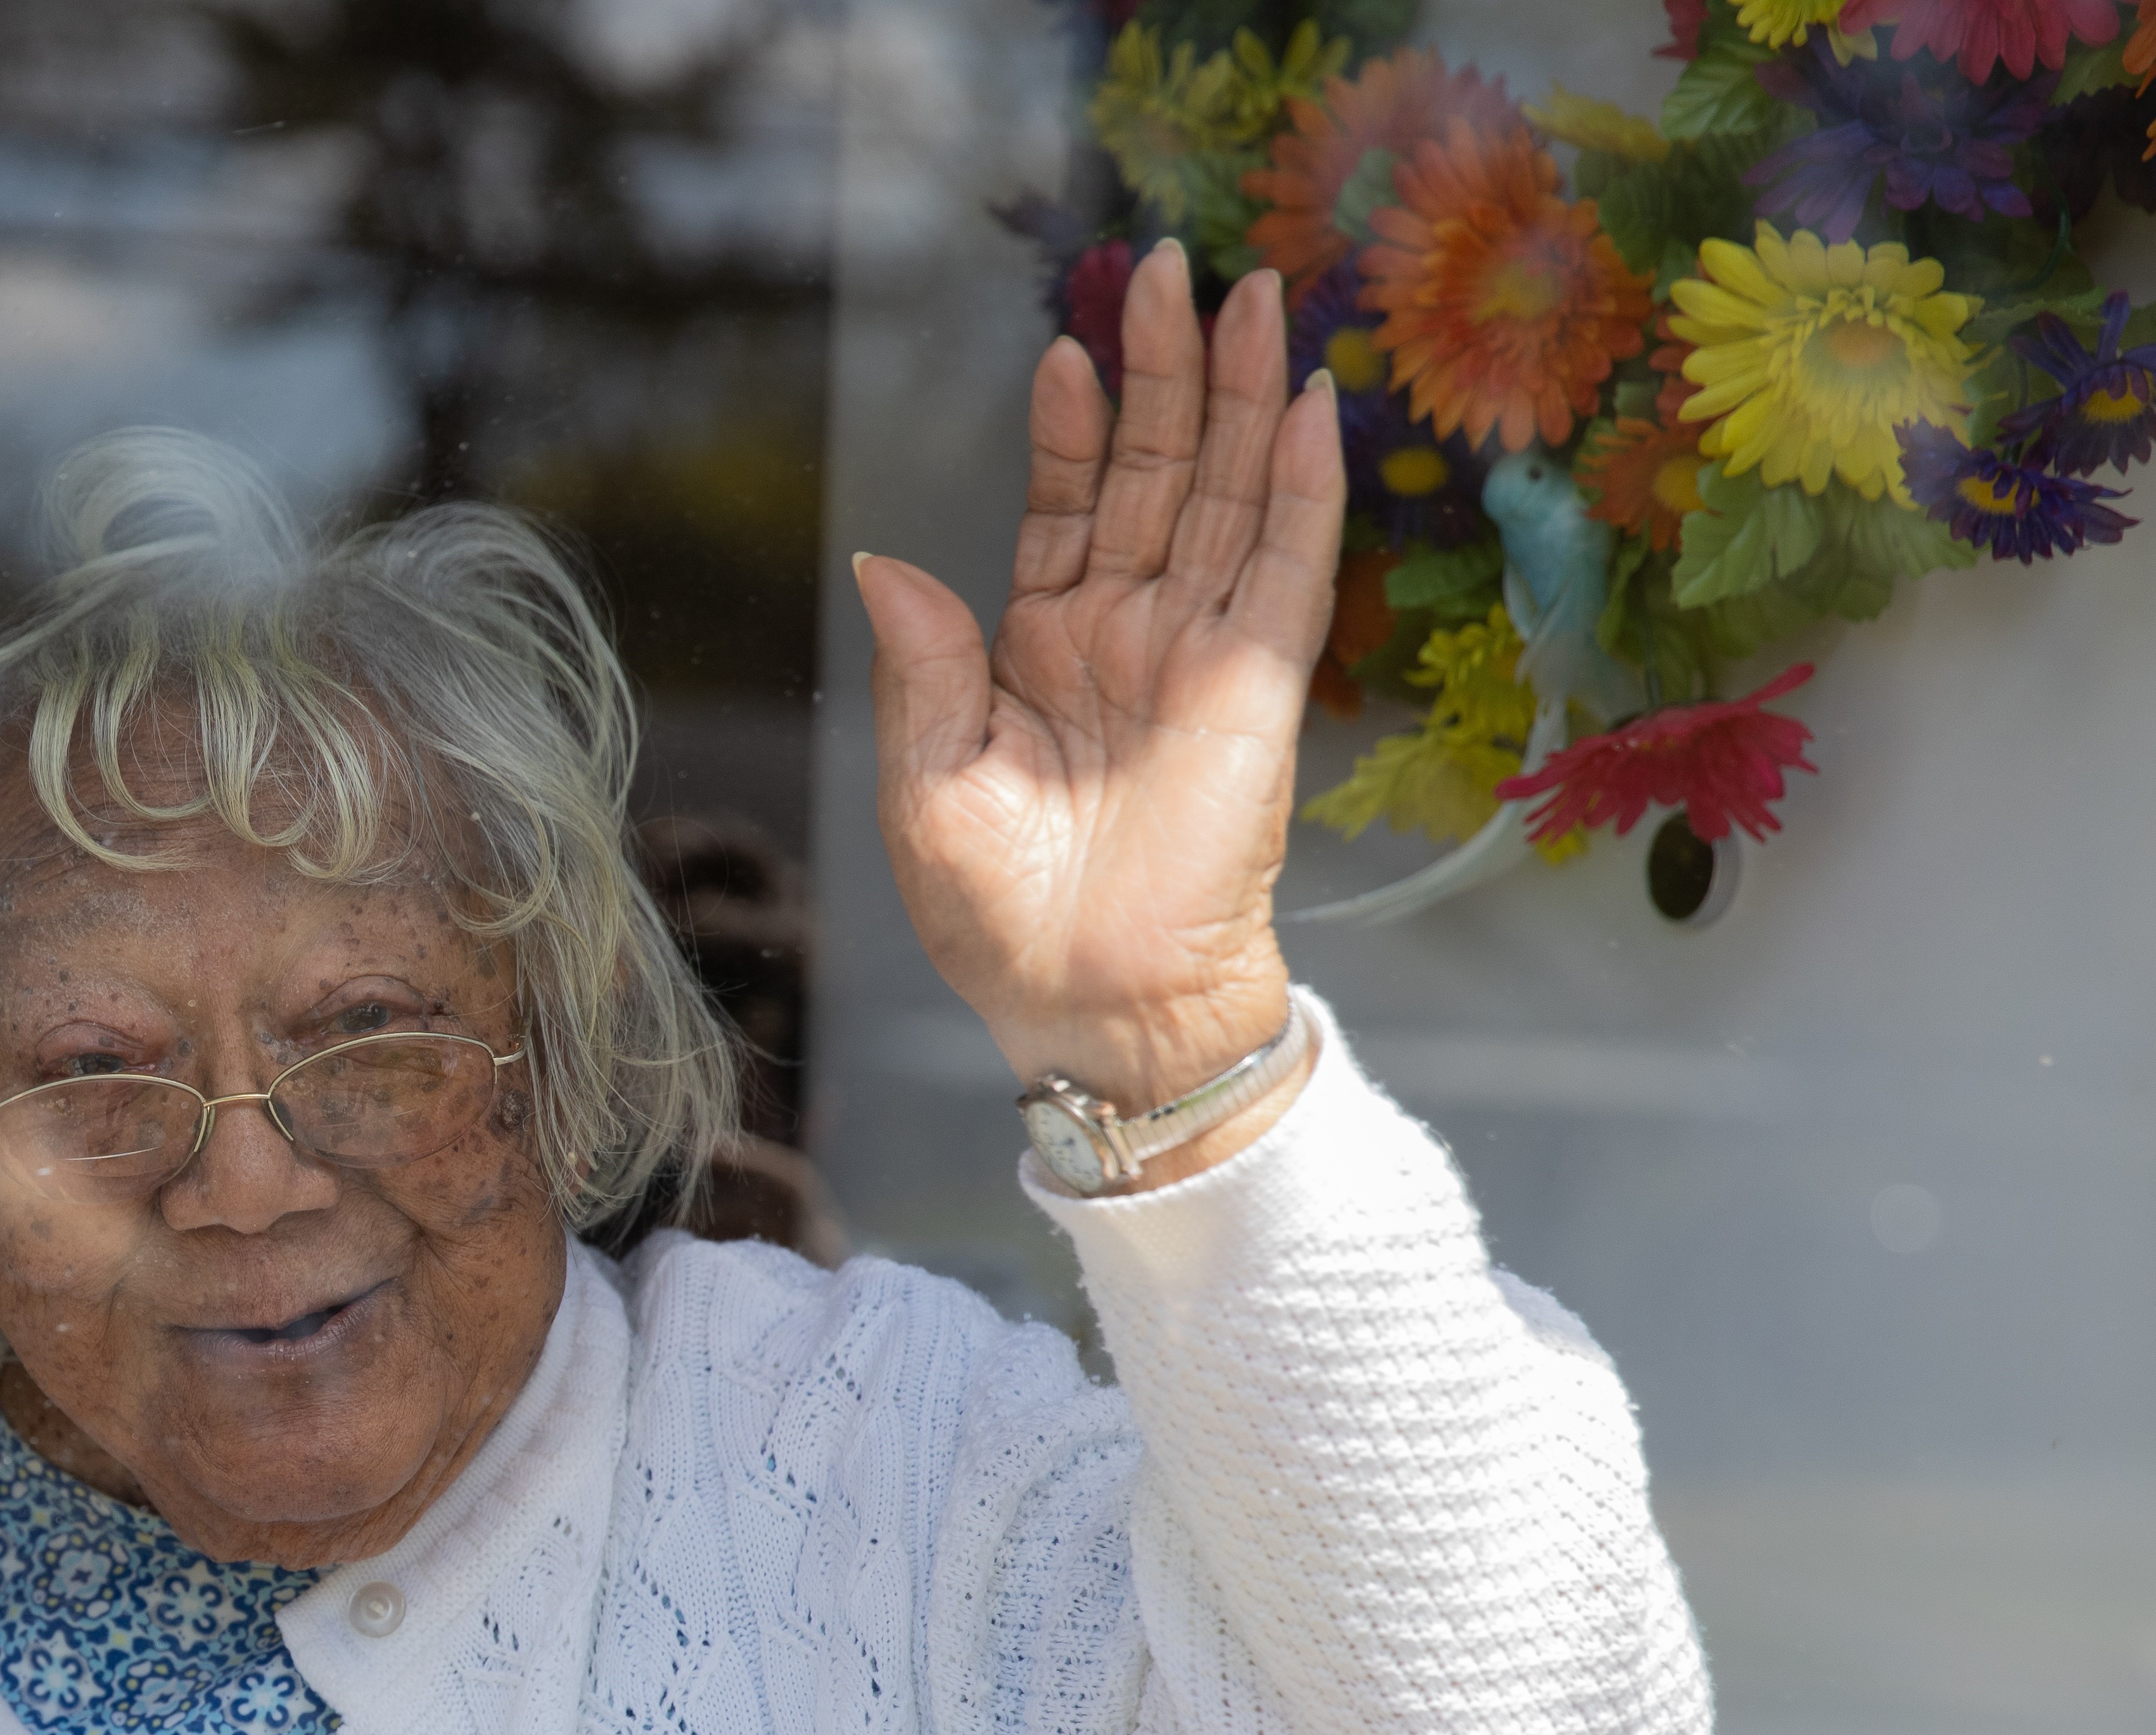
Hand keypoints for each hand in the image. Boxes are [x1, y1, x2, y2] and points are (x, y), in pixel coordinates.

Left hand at [854, 245, 1342, 1159]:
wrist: (1088, 1007)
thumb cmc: (1000, 920)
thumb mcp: (928, 787)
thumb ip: (924, 667)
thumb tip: (888, 560)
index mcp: (1037, 655)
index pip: (1063, 511)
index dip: (1070, 429)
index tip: (1064, 349)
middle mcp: (1124, 637)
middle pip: (1153, 474)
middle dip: (1165, 371)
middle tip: (1170, 265)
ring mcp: (1198, 656)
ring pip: (1224, 495)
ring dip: (1239, 396)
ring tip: (1251, 294)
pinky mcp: (1261, 688)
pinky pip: (1287, 569)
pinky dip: (1300, 487)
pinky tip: (1308, 407)